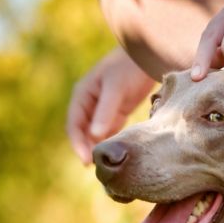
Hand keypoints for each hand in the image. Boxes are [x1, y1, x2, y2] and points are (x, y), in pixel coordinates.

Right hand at [67, 47, 155, 164]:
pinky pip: (110, 131)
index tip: (86, 161)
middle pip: (83, 132)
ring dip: (99, 147)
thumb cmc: (128, 68)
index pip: (74, 125)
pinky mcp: (117, 111)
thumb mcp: (116, 89)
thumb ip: (105, 112)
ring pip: (96, 133)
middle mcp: (89, 103)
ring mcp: (103, 108)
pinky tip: (119, 154)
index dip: (78, 144)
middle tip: (97, 168)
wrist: (149, 55)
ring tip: (107, 165)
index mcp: (82, 95)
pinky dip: (111, 142)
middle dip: (87, 149)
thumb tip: (94, 135)